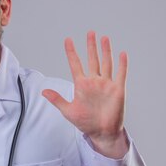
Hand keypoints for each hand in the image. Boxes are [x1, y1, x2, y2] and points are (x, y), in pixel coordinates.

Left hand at [42, 31, 128, 158]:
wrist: (102, 132)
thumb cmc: (85, 122)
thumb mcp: (68, 111)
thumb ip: (57, 100)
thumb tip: (43, 92)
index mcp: (81, 85)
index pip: (75, 64)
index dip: (71, 52)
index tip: (68, 40)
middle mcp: (94, 81)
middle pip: (92, 59)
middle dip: (91, 46)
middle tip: (90, 32)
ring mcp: (106, 84)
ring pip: (106, 63)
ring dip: (105, 51)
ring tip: (104, 38)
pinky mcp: (118, 89)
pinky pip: (121, 74)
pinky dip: (122, 64)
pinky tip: (122, 53)